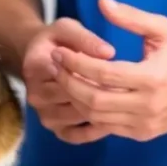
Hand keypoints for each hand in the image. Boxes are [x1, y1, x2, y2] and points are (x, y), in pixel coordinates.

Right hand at [20, 17, 115, 142]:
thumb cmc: (58, 41)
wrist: (41, 59)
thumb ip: (86, 38)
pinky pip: (78, 136)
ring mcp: (45, 114)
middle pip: (74, 98)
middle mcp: (36, 94)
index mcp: (36, 66)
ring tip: (126, 100)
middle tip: (130, 87)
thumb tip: (109, 53)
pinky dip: (97, 129)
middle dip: (103, 92)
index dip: (97, 74)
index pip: (70, 74)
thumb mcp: (68, 29)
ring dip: (103, 110)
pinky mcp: (56, 129)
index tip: (121, 68)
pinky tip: (114, 116)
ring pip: (79, 116)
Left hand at [51, 0, 166, 143]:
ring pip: (96, 117)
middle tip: (55, 66)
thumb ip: (131, 17)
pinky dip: (89, 114)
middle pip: (92, 99)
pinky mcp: (144, 134)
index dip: (75, 62)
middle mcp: (147, 105)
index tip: (59, 52)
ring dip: (74, 98)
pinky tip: (79, 96)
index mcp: (152, 78)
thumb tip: (101, 2)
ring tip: (63, 79)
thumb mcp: (164, 30)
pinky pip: (107, 128)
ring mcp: (145, 123)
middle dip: (67, 82)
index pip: (101, 73)